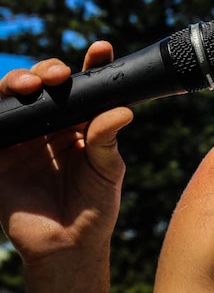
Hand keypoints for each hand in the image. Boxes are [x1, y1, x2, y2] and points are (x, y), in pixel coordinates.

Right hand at [0, 42, 132, 288]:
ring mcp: (22, 138)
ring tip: (33, 85)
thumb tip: (123, 110)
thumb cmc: (95, 204)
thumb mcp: (108, 168)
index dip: (91, 63)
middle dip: (49, 69)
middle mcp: (50, 123)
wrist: (69, 244)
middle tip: (59, 74)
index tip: (101, 49)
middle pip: (44, 83)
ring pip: (13, 96)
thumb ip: (108, 139)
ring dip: (19, 80)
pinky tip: (1, 100)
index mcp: (81, 121)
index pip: (84, 85)